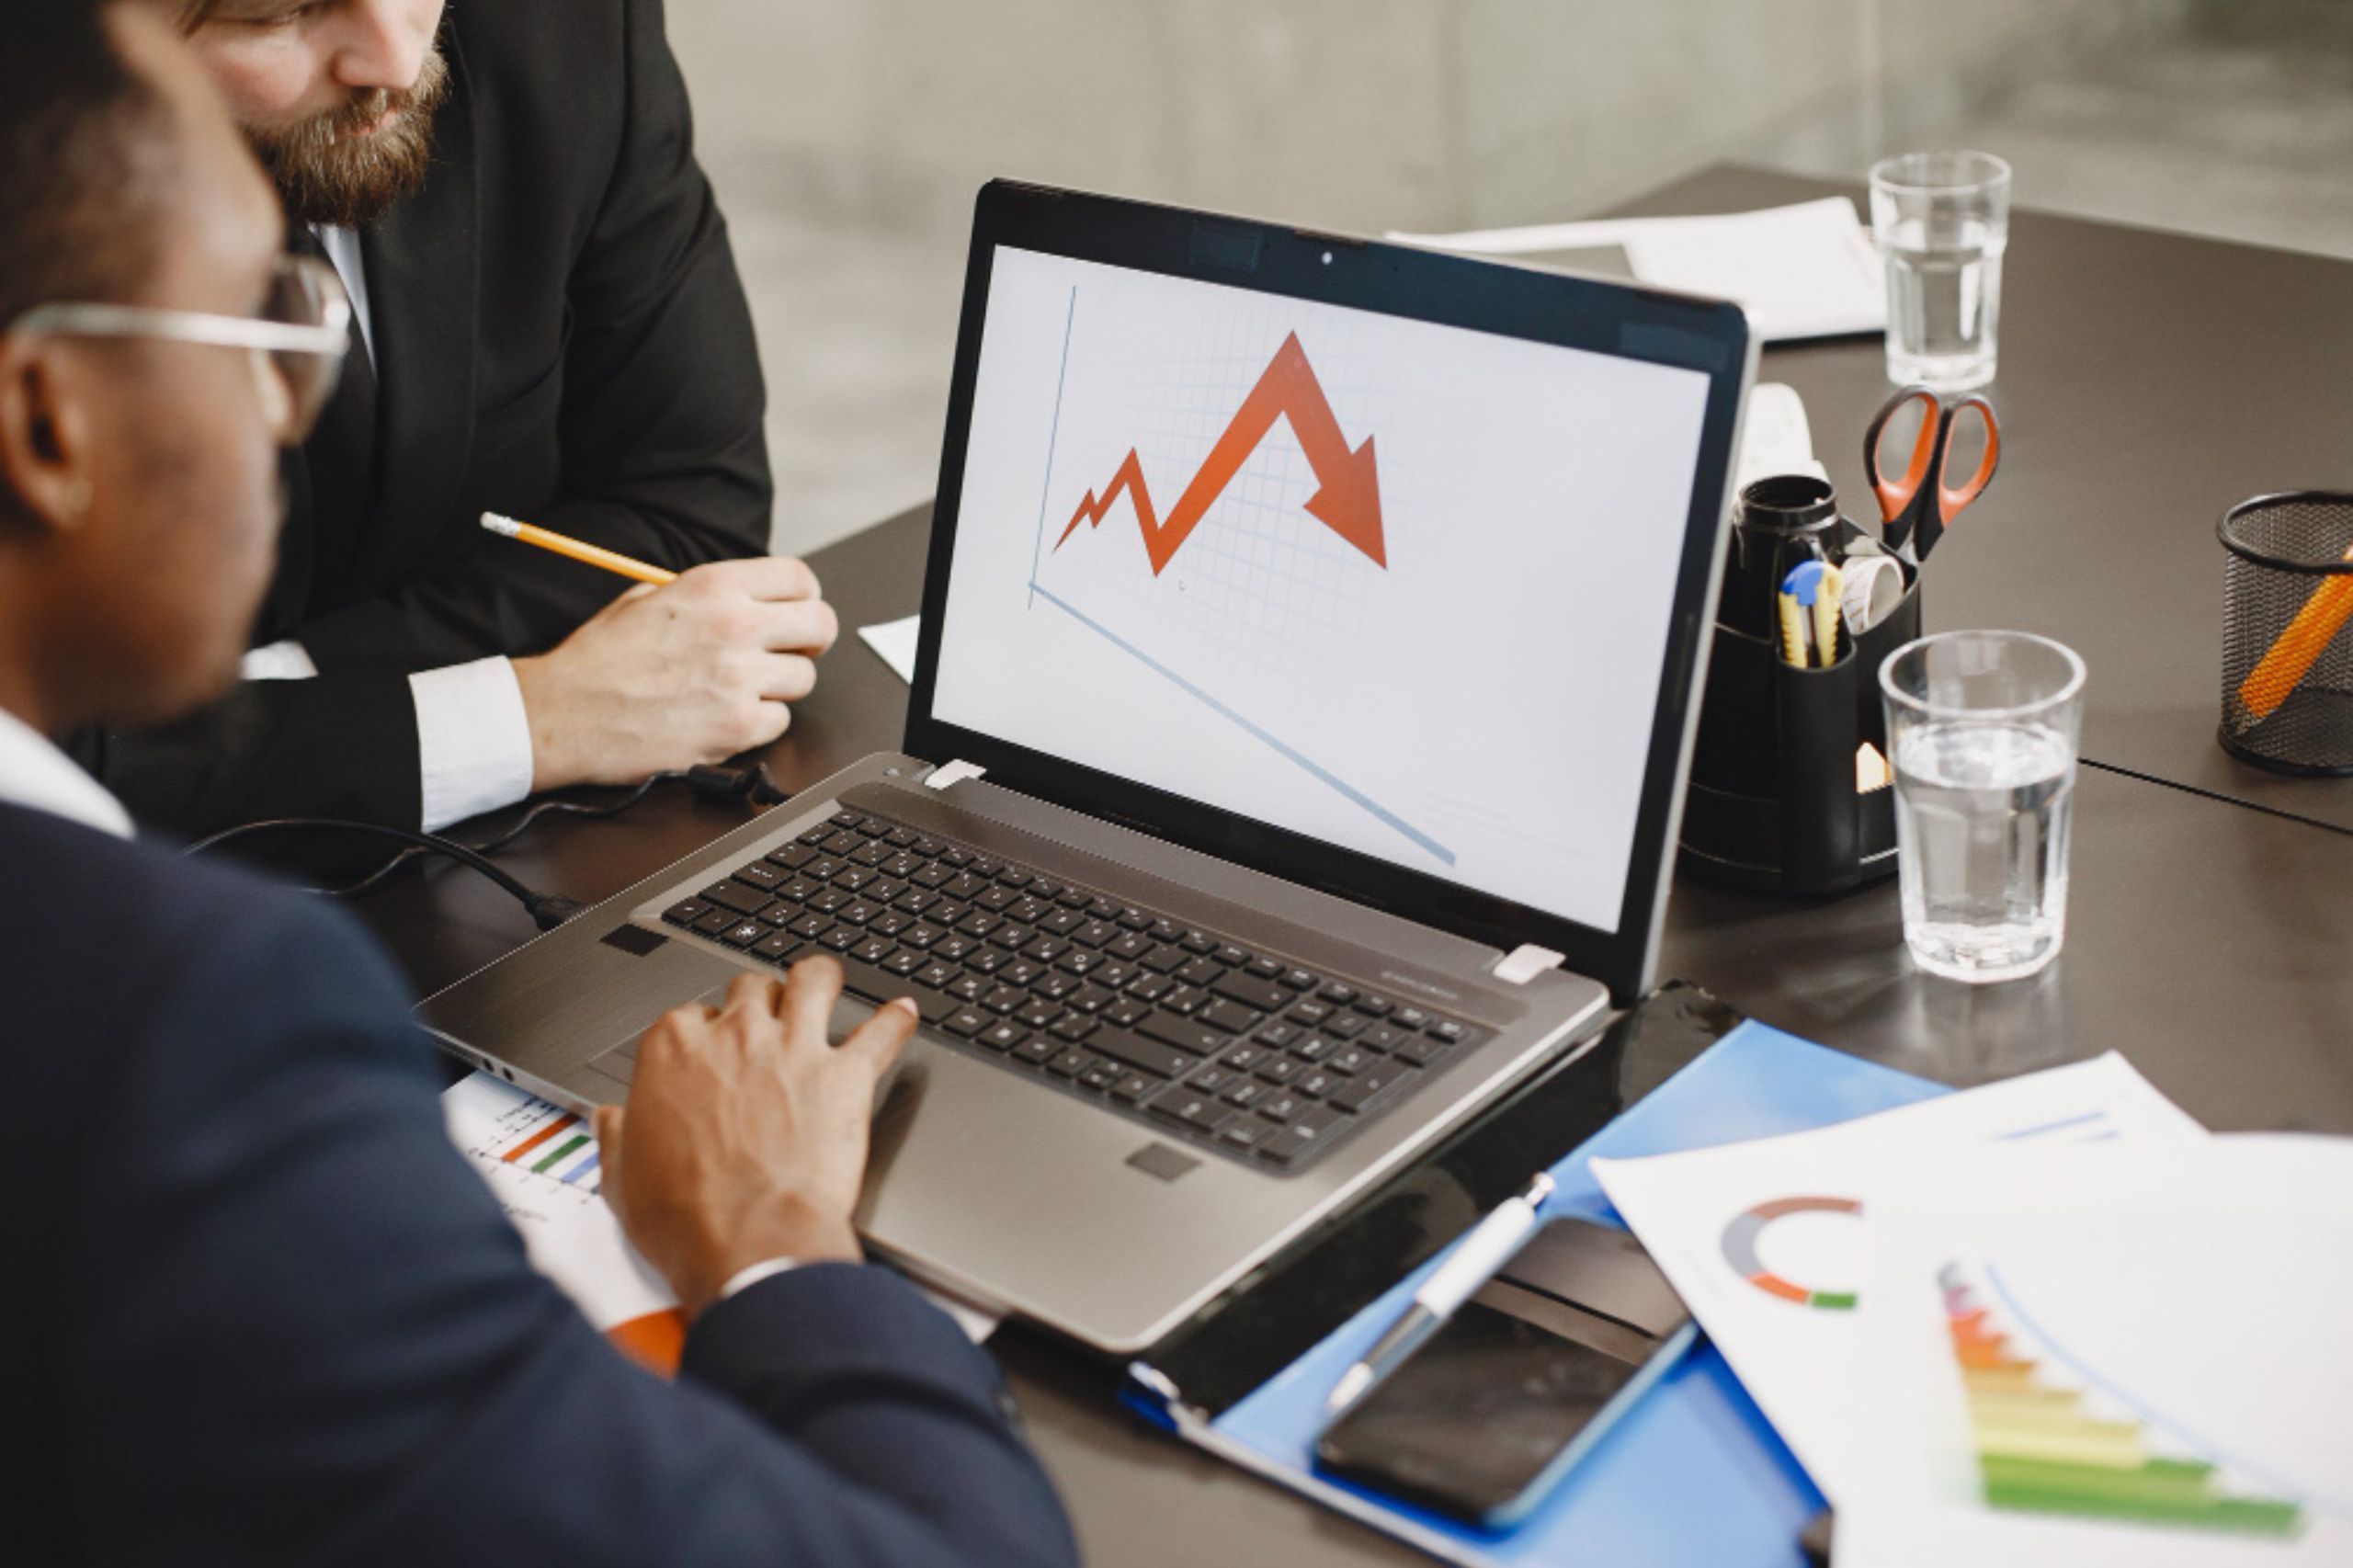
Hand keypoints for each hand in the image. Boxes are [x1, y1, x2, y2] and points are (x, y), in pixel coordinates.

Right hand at [511, 556, 838, 790]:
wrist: (563, 715)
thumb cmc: (598, 660)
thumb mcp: (647, 598)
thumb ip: (706, 595)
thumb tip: (749, 599)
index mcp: (713, 586)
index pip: (800, 578)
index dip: (804, 597)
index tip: (798, 611)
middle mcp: (733, 626)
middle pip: (821, 625)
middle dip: (810, 640)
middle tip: (791, 651)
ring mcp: (739, 679)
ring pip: (804, 679)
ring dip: (778, 686)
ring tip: (737, 689)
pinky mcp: (738, 728)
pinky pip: (779, 722)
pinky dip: (758, 724)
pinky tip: (722, 717)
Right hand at [594, 959, 918, 1318]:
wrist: (750, 1245)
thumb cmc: (688, 1220)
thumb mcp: (622, 1180)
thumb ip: (619, 1137)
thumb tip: (612, 1121)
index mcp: (674, 1051)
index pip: (691, 1016)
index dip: (706, 1034)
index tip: (712, 1053)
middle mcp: (736, 1037)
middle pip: (751, 989)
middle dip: (760, 1002)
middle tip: (768, 1023)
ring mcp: (793, 1049)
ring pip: (813, 980)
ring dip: (821, 980)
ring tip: (828, 985)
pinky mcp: (845, 1075)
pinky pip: (881, 1029)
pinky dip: (896, 1020)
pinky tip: (903, 1013)